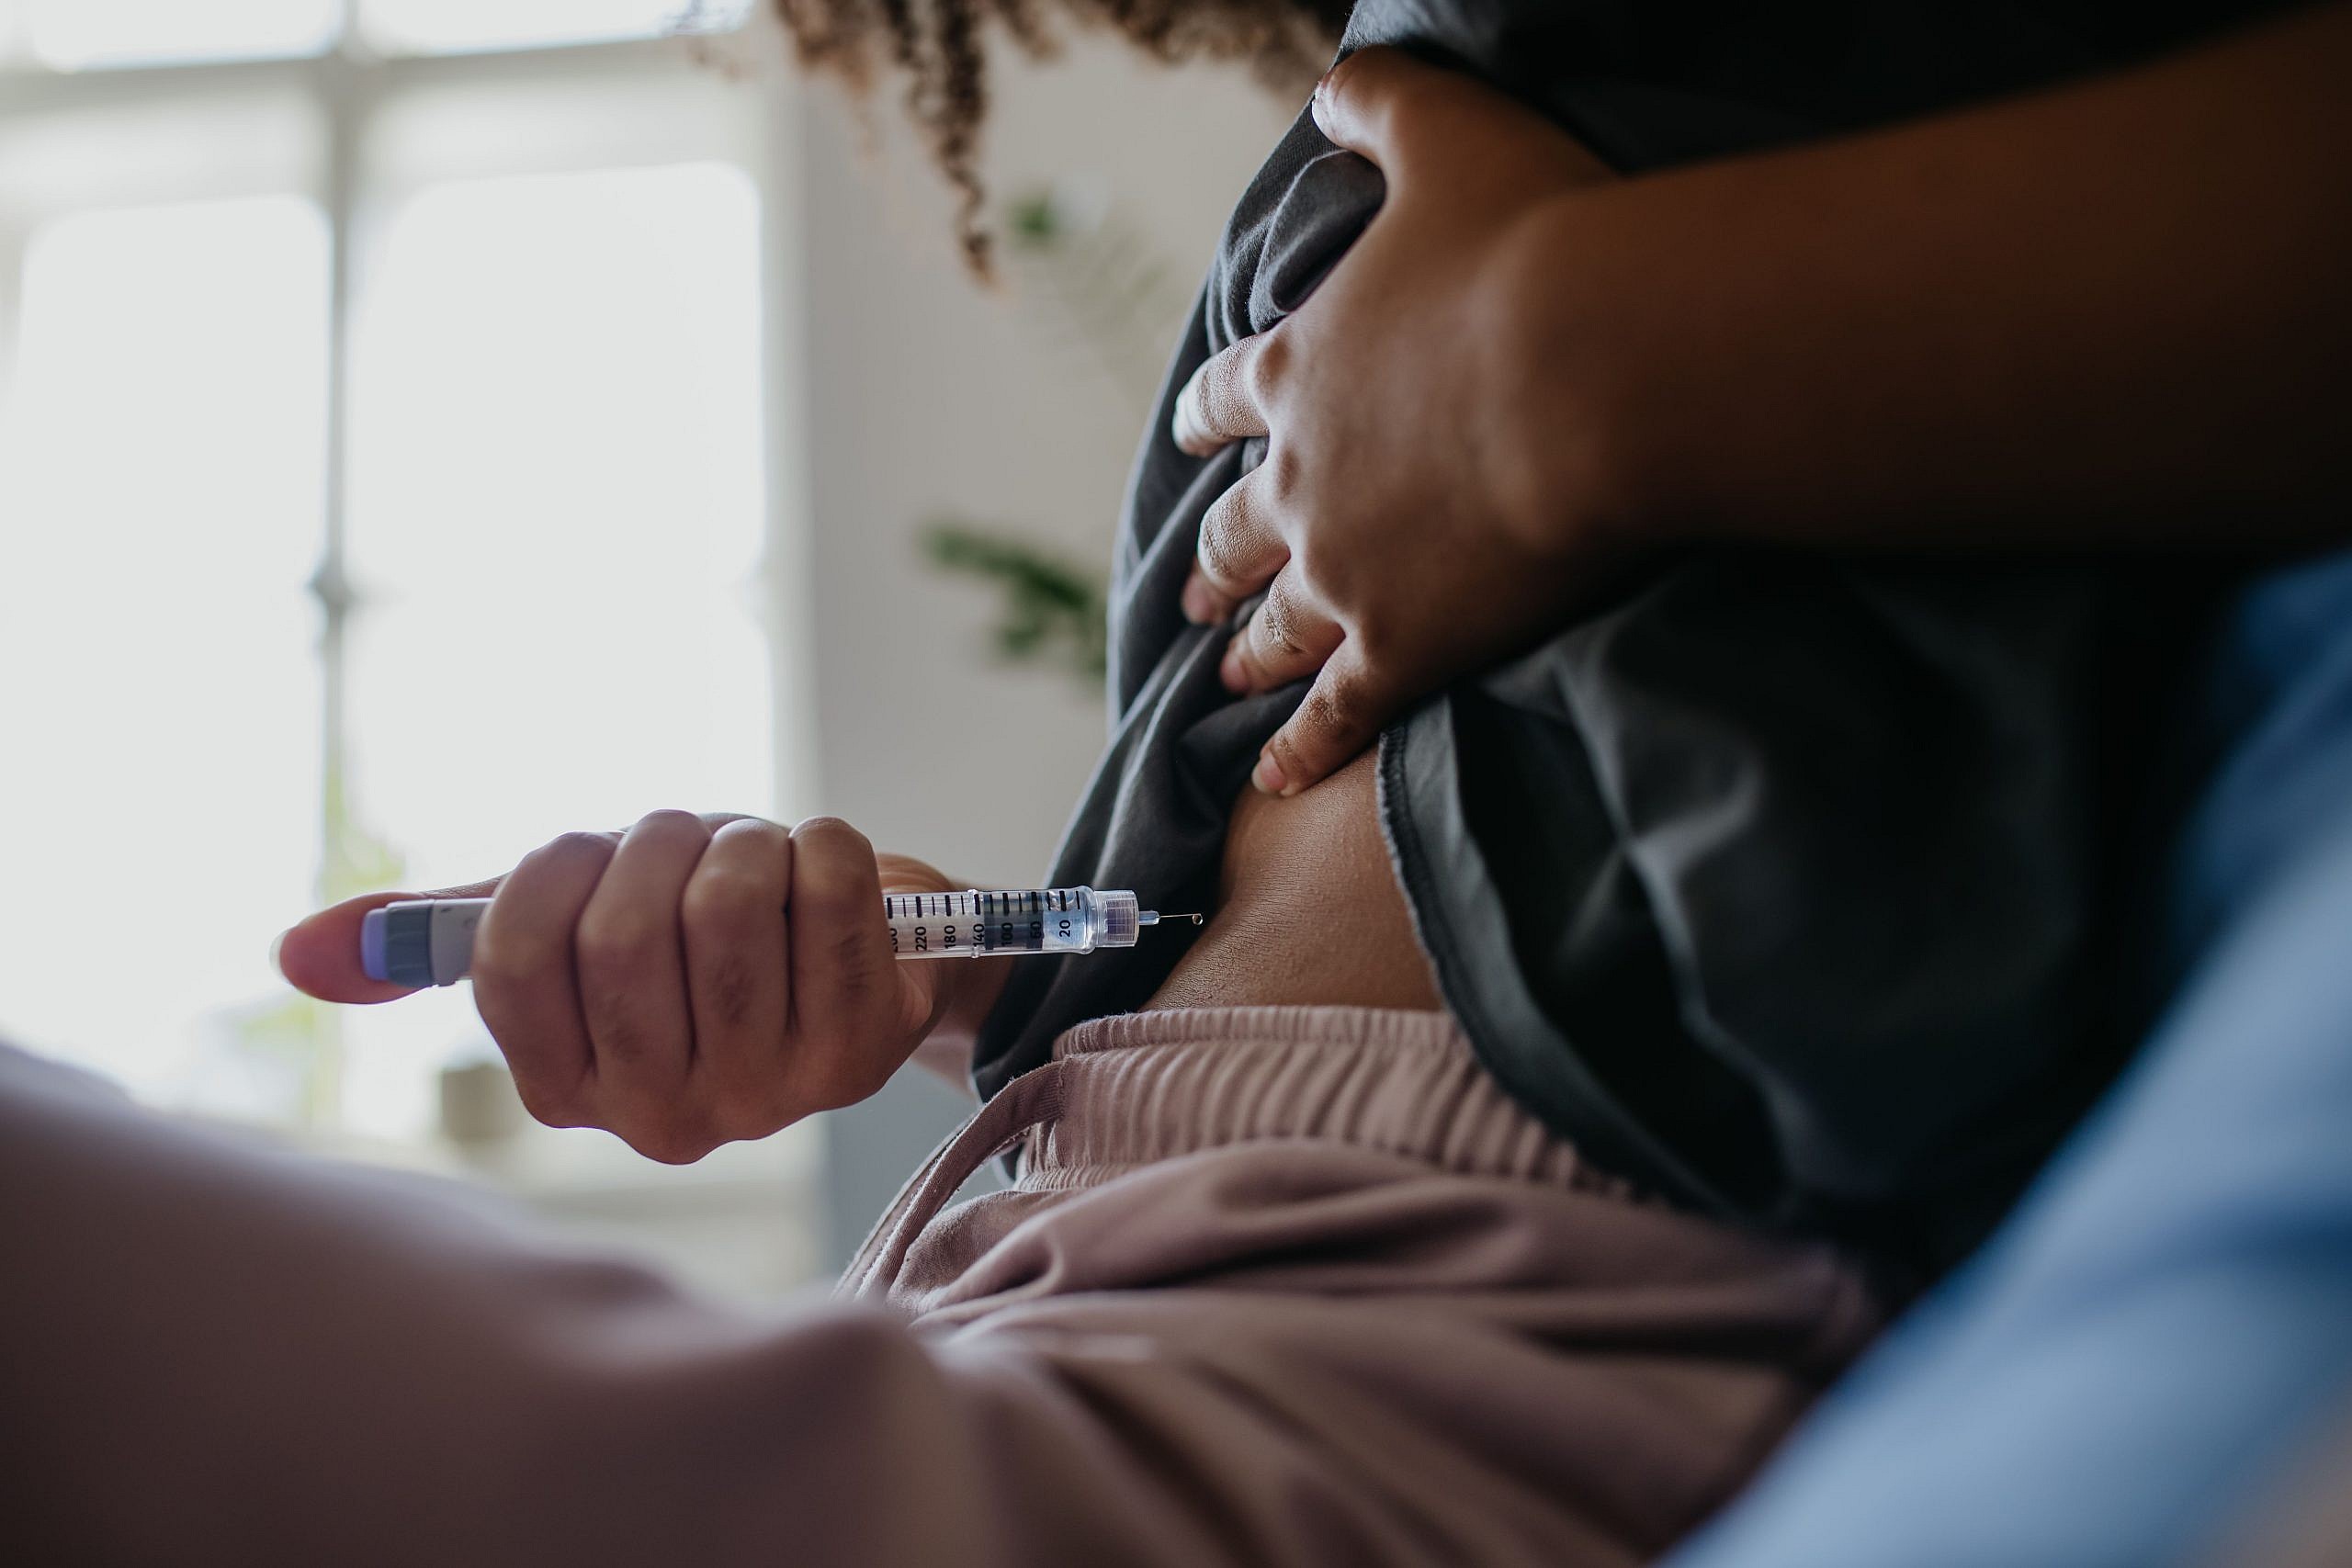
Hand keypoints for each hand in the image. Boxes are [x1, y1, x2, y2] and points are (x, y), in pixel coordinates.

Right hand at [277, 812, 999, 1162]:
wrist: (861, 960)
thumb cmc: (695, 935)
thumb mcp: (568, 929)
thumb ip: (438, 938)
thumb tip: (292, 956)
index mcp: (572, 1090)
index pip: (512, 960)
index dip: (554, 871)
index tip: (594, 853)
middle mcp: (663, 1119)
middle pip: (619, 933)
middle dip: (656, 844)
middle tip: (691, 841)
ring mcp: (767, 1095)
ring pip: (723, 907)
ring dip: (740, 840)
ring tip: (759, 856)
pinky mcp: (860, 1049)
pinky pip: (826, 893)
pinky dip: (822, 844)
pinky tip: (823, 869)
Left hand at [1175, 46, 1629, 796]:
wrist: (1598, 368)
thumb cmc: (1535, 243)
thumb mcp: (1444, 135)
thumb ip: (1379, 105)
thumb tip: (1331, 85)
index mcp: (1301, 367)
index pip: (1229, 397)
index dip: (1209, 417)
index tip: (1191, 435)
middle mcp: (1299, 477)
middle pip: (1236, 527)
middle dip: (1214, 557)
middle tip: (1194, 589)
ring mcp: (1343, 571)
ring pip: (1276, 623)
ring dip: (1249, 648)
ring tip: (1226, 672)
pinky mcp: (1402, 645)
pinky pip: (1337, 714)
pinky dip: (1302, 749)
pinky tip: (1273, 781)